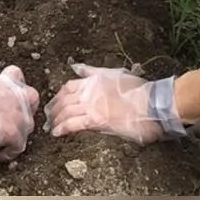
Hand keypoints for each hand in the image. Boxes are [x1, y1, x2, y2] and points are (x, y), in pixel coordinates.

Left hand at [45, 65, 185, 143]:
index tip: (55, 102)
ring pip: (65, 112)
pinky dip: (62, 128)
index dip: (59, 96)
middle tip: (48, 117)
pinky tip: (57, 133)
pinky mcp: (95, 120)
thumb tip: (76, 66)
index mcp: (92, 80)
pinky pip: (73, 124)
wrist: (150, 103)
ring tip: (51, 127)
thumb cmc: (137, 89)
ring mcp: (90, 106)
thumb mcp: (113, 73)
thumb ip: (92, 71)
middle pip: (63, 100)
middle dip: (53, 109)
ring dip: (56, 120)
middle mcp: (88, 92)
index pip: (68, 87)